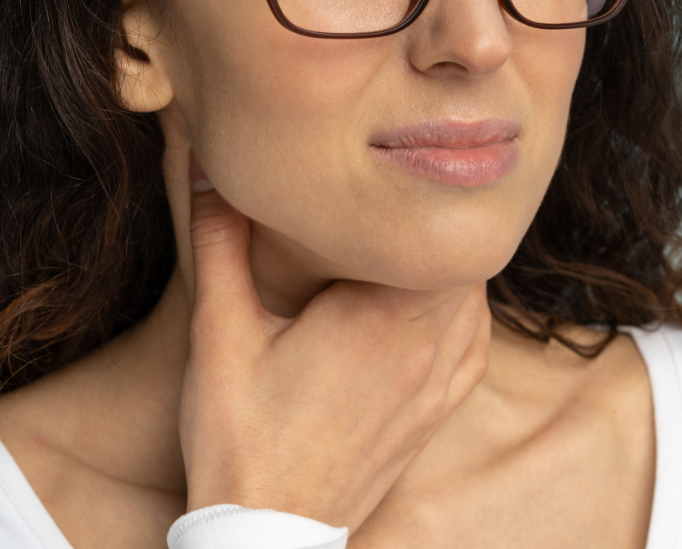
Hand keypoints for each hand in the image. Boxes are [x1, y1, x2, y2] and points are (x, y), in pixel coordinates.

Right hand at [178, 156, 490, 531]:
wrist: (269, 533)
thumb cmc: (240, 439)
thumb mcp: (220, 334)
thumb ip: (220, 244)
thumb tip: (207, 168)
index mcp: (380, 317)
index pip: (437, 232)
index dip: (422, 196)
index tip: (391, 177)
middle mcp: (424, 347)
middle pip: (463, 259)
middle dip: (432, 228)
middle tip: (395, 203)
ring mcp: (437, 384)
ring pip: (475, 299)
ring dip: (448, 269)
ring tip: (407, 248)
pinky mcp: (436, 413)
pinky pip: (475, 344)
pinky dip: (463, 314)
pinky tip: (429, 305)